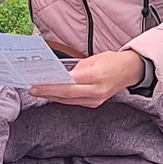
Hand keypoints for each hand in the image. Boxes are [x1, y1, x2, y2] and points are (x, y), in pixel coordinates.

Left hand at [29, 49, 145, 108]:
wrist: (129, 71)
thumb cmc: (111, 61)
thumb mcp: (93, 59)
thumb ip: (76, 69)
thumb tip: (58, 75)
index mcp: (96, 76)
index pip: (69, 84)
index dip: (51, 86)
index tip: (37, 85)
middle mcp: (97, 91)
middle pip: (67, 95)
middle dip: (48, 93)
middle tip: (32, 90)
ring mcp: (96, 100)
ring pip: (69, 101)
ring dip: (52, 96)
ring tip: (39, 91)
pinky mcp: (95, 104)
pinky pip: (74, 102)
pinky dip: (62, 98)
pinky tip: (52, 94)